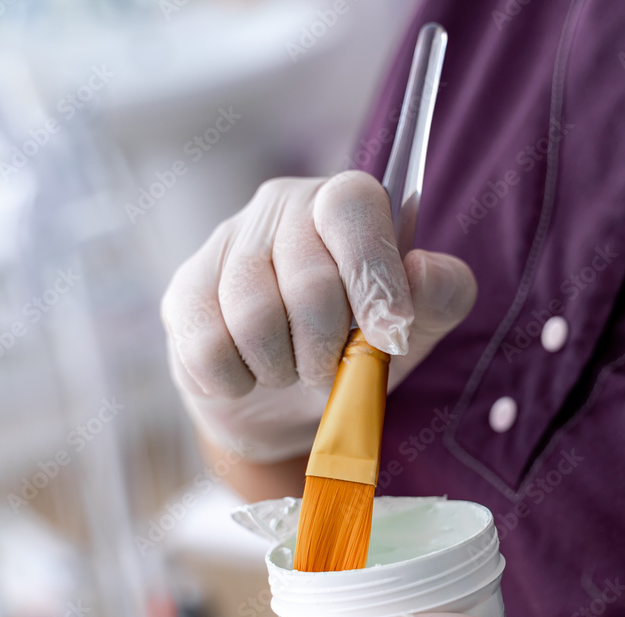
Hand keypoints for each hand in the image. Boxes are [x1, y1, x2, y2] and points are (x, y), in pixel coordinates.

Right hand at [161, 171, 476, 461]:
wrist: (286, 405)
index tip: (389, 334)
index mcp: (342, 203)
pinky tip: (248, 373)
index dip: (372, 273)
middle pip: (307, 282)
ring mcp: (224, 246)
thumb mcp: (414, 329)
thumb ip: (440, 296)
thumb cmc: (356, 352)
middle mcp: (280, 207)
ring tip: (289, 370)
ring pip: (253, 319)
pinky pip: (207, 348)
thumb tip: (422, 272)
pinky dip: (238, 381)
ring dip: (283, 369)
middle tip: (330, 368)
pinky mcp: (183, 294)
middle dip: (328, 350)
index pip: (352, 207)